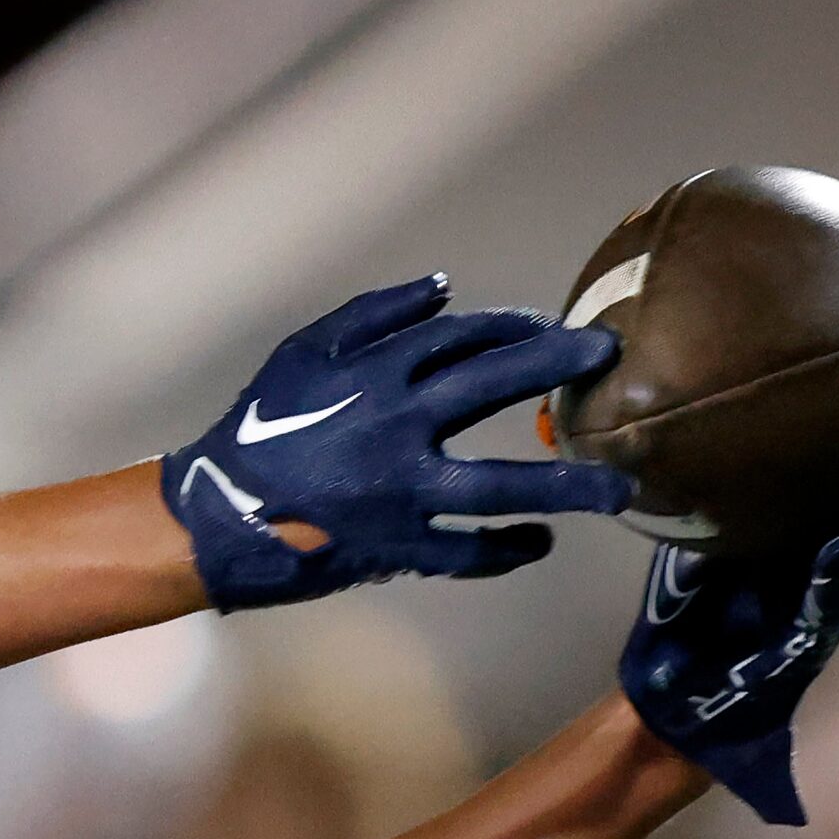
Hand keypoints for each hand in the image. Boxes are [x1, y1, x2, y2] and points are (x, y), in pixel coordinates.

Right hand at [162, 274, 633, 610]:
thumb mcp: (303, 353)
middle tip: (612, 359)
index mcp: (375, 372)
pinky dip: (506, 549)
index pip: (464, 336)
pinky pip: (465, 551)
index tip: (558, 331)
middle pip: (497, 385)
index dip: (519, 328)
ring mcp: (401, 492)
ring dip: (566, 487)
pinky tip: (538, 540)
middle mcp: (397, 426)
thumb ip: (373, 315)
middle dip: (561, 366)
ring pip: (500, 486)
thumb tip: (446, 287)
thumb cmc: (261, 429)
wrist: (218, 514)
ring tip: (619, 491)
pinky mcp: (397, 546)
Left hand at [618, 361, 838, 824]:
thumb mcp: (707, 520)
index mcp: (836, 525)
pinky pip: (831, 605)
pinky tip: (837, 545)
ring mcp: (835, 604)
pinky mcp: (809, 643)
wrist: (673, 686)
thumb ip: (725, 466)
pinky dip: (836, 575)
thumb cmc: (691, 600)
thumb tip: (709, 381)